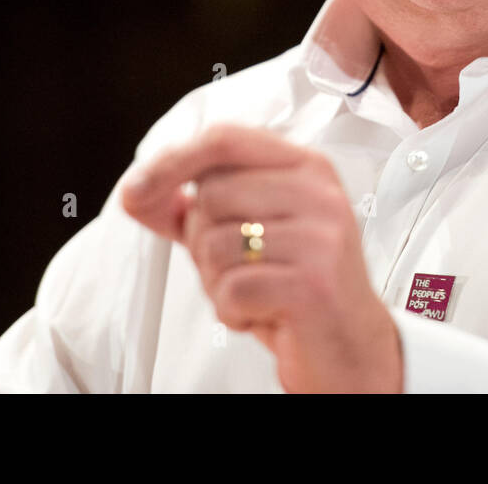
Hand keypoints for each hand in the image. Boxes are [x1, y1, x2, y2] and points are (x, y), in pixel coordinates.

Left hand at [119, 124, 402, 392]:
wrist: (352, 347)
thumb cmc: (298, 285)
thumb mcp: (248, 235)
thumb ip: (196, 209)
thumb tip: (137, 192)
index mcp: (306, 166)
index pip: (225, 140)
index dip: (171, 162)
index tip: (134, 191)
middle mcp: (319, 193)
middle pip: (211, 195)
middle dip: (201, 241)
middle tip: (237, 266)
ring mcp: (321, 237)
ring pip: (214, 244)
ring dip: (217, 282)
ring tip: (254, 290)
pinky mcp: (313, 284)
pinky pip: (231, 290)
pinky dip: (231, 312)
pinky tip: (261, 314)